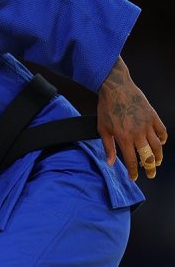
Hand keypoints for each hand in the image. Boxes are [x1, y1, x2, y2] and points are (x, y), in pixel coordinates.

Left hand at [97, 57, 166, 179]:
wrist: (116, 88)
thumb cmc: (106, 109)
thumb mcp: (102, 129)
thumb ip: (108, 147)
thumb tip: (110, 163)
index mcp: (124, 138)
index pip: (131, 160)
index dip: (133, 171)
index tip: (134, 177)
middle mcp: (138, 133)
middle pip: (148, 155)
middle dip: (150, 167)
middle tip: (151, 174)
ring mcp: (147, 124)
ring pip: (158, 145)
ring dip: (158, 155)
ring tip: (157, 162)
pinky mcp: (153, 116)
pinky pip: (162, 130)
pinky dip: (163, 138)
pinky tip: (161, 143)